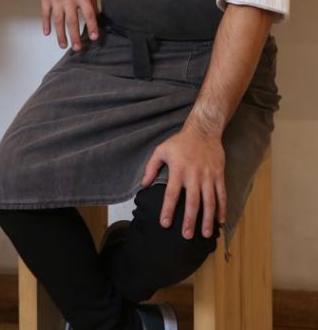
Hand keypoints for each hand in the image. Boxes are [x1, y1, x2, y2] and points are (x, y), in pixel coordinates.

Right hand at [40, 0, 98, 50]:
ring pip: (58, 21)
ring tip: (64, 45)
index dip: (92, 27)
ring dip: (61, 35)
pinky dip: (46, 24)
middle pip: (73, 22)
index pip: (89, 14)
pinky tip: (48, 33)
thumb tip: (96, 13)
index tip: (94, 37)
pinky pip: (45, 14)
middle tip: (77, 48)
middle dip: (75, 37)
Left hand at [141, 124, 225, 238]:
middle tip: (186, 235)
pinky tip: (220, 221)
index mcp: (178, 169)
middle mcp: (194, 174)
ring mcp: (208, 176)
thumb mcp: (161, 150)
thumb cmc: (180, 142)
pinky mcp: (218, 175)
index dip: (168, 209)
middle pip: (192, 201)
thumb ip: (151, 167)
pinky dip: (222, 209)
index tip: (165, 224)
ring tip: (205, 234)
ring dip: (208, 219)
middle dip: (189, 220)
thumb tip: (144, 184)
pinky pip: (222, 194)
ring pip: (209, 201)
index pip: (171, 193)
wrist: (203, 131)